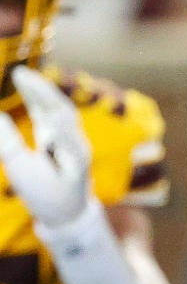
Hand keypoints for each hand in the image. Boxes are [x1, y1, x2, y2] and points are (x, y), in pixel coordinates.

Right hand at [0, 67, 93, 226]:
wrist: (67, 209)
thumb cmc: (46, 195)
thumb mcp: (24, 175)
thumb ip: (11, 147)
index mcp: (75, 158)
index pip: (67, 134)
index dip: (55, 120)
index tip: (46, 107)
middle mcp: (78, 142)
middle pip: (63, 112)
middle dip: (44, 93)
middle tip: (22, 75)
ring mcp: (70, 136)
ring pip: (56, 108)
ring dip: (39, 91)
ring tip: (20, 74)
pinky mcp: (60, 134)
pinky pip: (48, 111)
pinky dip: (35, 97)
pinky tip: (23, 82)